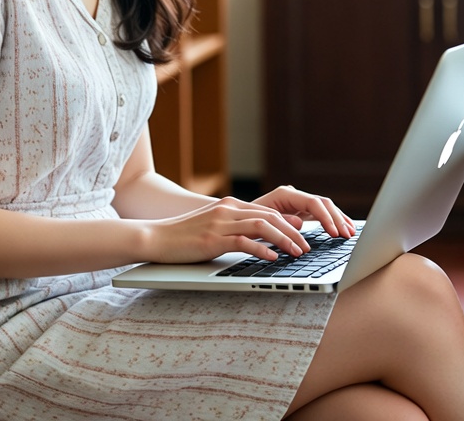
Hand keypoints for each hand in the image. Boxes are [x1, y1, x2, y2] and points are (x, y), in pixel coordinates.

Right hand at [145, 197, 313, 263]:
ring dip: (283, 239)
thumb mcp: (213, 227)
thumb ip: (234, 227)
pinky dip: (261, 249)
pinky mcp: (213, 239)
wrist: (156, 237)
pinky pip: (243, 241)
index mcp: (229, 205)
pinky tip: (272, 258)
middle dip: (292, 231)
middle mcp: (227, 209)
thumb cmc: (184, 236)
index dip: (288, 222)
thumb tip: (259, 239)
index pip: (267, 211)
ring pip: (261, 226)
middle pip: (269, 216)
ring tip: (297, 253)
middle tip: (307, 247)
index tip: (303, 234)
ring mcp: (220, 223)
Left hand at [252, 185, 355, 238]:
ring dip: (338, 219)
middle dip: (336, 218)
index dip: (325, 217)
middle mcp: (294, 196)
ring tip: (350, 232)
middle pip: (322, 203)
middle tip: (347, 234)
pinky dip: (333, 221)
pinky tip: (343, 228)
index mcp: (285, 195)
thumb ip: (280, 223)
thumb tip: (300, 225)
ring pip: (325, 207)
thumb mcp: (261, 224)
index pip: (312, 202)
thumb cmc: (247, 223)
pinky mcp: (300, 212)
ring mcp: (298, 203)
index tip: (334, 232)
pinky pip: (321, 214)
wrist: (238, 222)